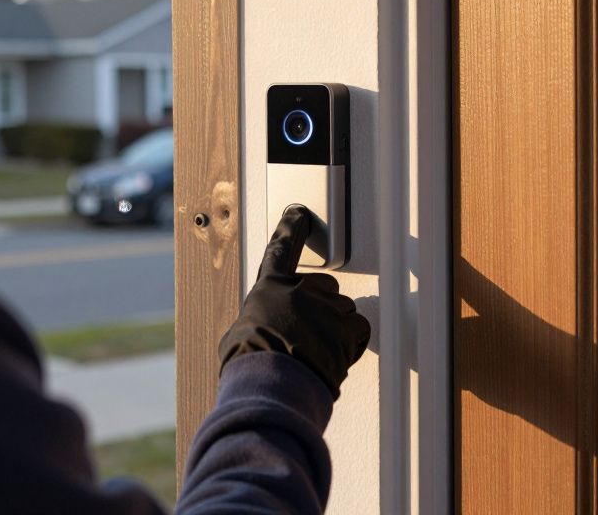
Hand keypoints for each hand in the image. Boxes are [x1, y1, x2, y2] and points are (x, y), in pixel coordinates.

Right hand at [217, 205, 369, 398]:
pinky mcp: (345, 327)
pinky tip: (335, 357)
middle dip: (324, 306)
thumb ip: (255, 320)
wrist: (271, 383)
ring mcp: (325, 307)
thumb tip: (254, 331)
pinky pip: (359, 329)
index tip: (299, 214)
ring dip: (337, 329)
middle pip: (326, 286)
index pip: (281, 248)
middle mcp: (299, 289)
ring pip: (344, 310)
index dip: (291, 228)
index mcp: (269, 287)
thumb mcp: (238, 335)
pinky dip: (352, 344)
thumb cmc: (250, 363)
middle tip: (311, 333)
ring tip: (318, 352)